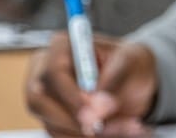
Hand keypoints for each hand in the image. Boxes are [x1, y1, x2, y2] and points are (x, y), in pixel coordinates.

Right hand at [24, 33, 157, 136]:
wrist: (135, 82)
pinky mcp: (50, 120)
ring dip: (87, 132)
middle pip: (39, 101)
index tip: (95, 109)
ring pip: (51, 123)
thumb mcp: (130, 62)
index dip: (72, 95)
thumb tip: (95, 112)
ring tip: (126, 126)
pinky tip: (115, 131)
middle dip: (74, 119)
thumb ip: (113, 82)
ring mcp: (43, 98)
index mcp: (61, 47)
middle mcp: (44, 72)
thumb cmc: (130, 64)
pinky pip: (61, 135)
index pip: (54, 72)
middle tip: (103, 127)